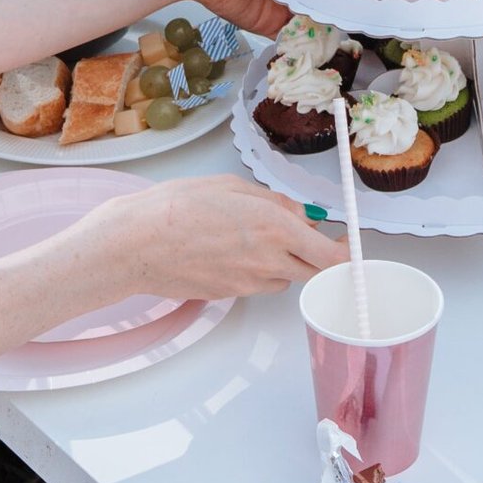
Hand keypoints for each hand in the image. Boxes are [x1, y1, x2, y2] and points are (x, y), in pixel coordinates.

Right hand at [91, 174, 347, 297]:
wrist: (135, 244)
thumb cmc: (176, 207)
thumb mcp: (232, 187)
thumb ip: (274, 202)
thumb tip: (302, 215)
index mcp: (274, 227)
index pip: (331, 255)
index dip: (347, 252)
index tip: (347, 242)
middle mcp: (268, 259)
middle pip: (315, 271)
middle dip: (319, 255)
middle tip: (313, 237)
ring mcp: (249, 283)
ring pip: (287, 277)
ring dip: (287, 261)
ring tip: (259, 237)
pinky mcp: (230, 295)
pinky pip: (260, 284)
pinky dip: (261, 270)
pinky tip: (236, 250)